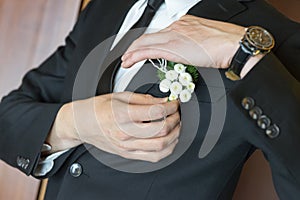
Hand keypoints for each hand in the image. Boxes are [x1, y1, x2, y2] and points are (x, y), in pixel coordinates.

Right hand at [47, 92, 180, 162]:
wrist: (83, 123)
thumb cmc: (99, 108)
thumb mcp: (120, 96)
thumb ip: (144, 99)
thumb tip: (163, 101)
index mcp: (123, 115)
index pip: (156, 112)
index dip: (171, 106)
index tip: (174, 102)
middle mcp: (125, 133)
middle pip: (161, 130)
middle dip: (175, 120)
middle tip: (176, 113)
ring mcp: (127, 146)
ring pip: (160, 146)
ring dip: (174, 135)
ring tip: (175, 126)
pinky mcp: (128, 154)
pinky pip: (153, 157)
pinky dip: (167, 149)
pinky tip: (169, 140)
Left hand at [121, 15, 245, 68]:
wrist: (233, 45)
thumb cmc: (226, 43)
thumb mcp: (206, 39)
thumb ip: (194, 44)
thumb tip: (192, 52)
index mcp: (185, 25)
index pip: (161, 33)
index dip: (150, 42)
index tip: (146, 48)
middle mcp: (176, 28)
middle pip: (149, 36)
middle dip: (136, 46)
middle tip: (129, 54)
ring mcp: (173, 37)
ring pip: (144, 42)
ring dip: (132, 52)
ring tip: (126, 60)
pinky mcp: (172, 48)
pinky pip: (148, 51)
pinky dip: (136, 56)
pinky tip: (130, 61)